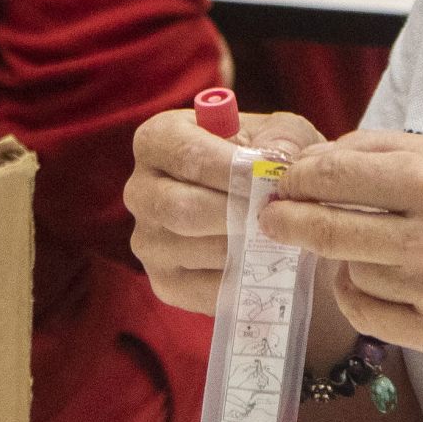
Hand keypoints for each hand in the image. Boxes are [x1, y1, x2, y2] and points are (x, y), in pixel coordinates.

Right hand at [125, 104, 321, 314]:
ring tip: (279, 236)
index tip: (269, 178)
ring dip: (246, 247)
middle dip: (238, 213)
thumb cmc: (266, 162)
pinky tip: (265, 263)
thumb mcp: (280, 133)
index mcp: (157, 140)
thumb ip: (282, 138)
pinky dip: (245, 278)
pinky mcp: (165, 283)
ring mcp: (148, 241)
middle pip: (185, 209)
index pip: (188, 156)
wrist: (263, 211)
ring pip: (202, 250)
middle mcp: (140, 190)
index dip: (232, 169)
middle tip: (277, 214)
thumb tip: (277, 159)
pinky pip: (208, 288)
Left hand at [262, 131, 422, 359]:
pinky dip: (358, 293)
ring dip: (341, 253)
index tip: (281, 177)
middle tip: (271, 216)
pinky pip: (370, 313)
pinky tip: (369, 277)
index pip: (335, 174)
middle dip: (287, 219)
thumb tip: (323, 158)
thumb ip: (391, 153)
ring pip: (348, 268)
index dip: (298, 176)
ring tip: (358, 242)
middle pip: (325, 228)